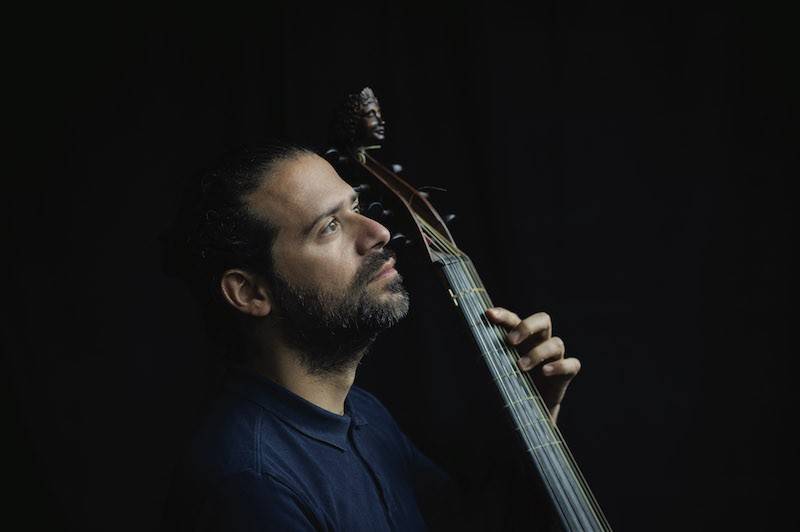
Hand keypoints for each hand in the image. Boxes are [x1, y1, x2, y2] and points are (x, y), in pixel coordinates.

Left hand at [485, 307, 580, 422]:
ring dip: (537, 353)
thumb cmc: (510, 385)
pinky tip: (545, 372)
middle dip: (527, 327)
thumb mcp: (496, 370)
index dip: (503, 315)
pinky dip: (560, 366)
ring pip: (556, 343)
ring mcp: (555, 357)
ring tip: (521, 367)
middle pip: (543, 320)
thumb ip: (489, 356)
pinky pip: (572, 364)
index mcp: (521, 338)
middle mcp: (540, 342)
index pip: (514, 319)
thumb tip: (473, 344)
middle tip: (510, 341)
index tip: (488, 315)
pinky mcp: (565, 374)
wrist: (528, 412)